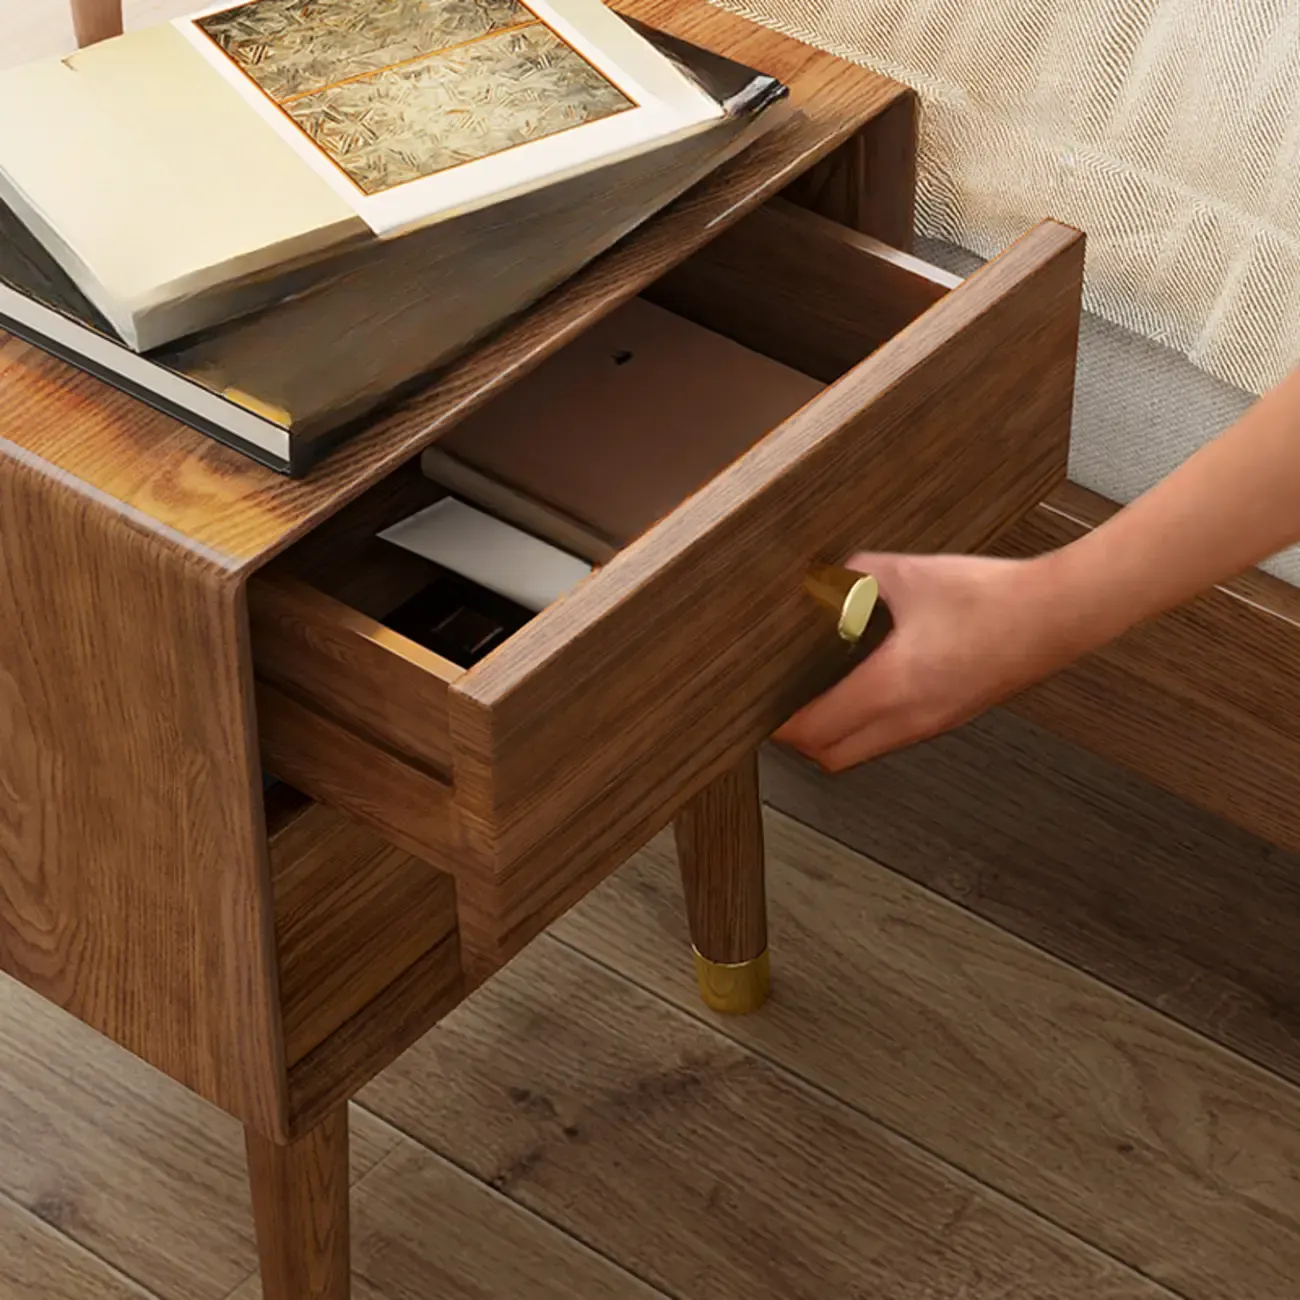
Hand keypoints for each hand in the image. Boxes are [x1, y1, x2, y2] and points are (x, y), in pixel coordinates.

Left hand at [775, 550, 1088, 771]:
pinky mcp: (948, 718)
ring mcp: (931, 724)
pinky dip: (865, 727)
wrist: (1058, 613)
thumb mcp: (908, 574)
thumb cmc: (992, 596)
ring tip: (819, 696)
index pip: (815, 731)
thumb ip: (853, 577)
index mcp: (893, 686)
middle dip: (800, 738)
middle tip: (783, 704)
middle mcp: (910, 718)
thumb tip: (822, 582)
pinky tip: (865, 689)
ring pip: (862, 753)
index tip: (760, 705)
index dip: (779, 724)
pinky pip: (891, 738)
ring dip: (833, 736)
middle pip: (831, 757)